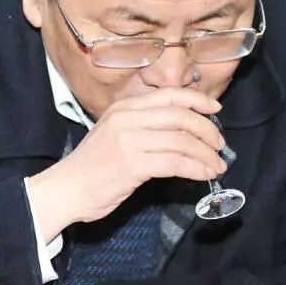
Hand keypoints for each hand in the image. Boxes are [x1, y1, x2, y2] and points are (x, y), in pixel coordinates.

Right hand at [26, 88, 225, 239]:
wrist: (66, 189)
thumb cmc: (92, 167)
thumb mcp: (113, 134)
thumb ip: (141, 126)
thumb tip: (180, 129)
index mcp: (123, 108)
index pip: (168, 95)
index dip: (197, 100)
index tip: (215, 110)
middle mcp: (126, 118)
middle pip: (180, 116)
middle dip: (207, 131)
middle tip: (219, 145)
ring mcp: (128, 140)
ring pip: (181, 140)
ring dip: (206, 154)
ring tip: (217, 165)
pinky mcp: (132, 164)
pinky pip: (175, 163)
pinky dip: (195, 169)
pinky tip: (203, 175)